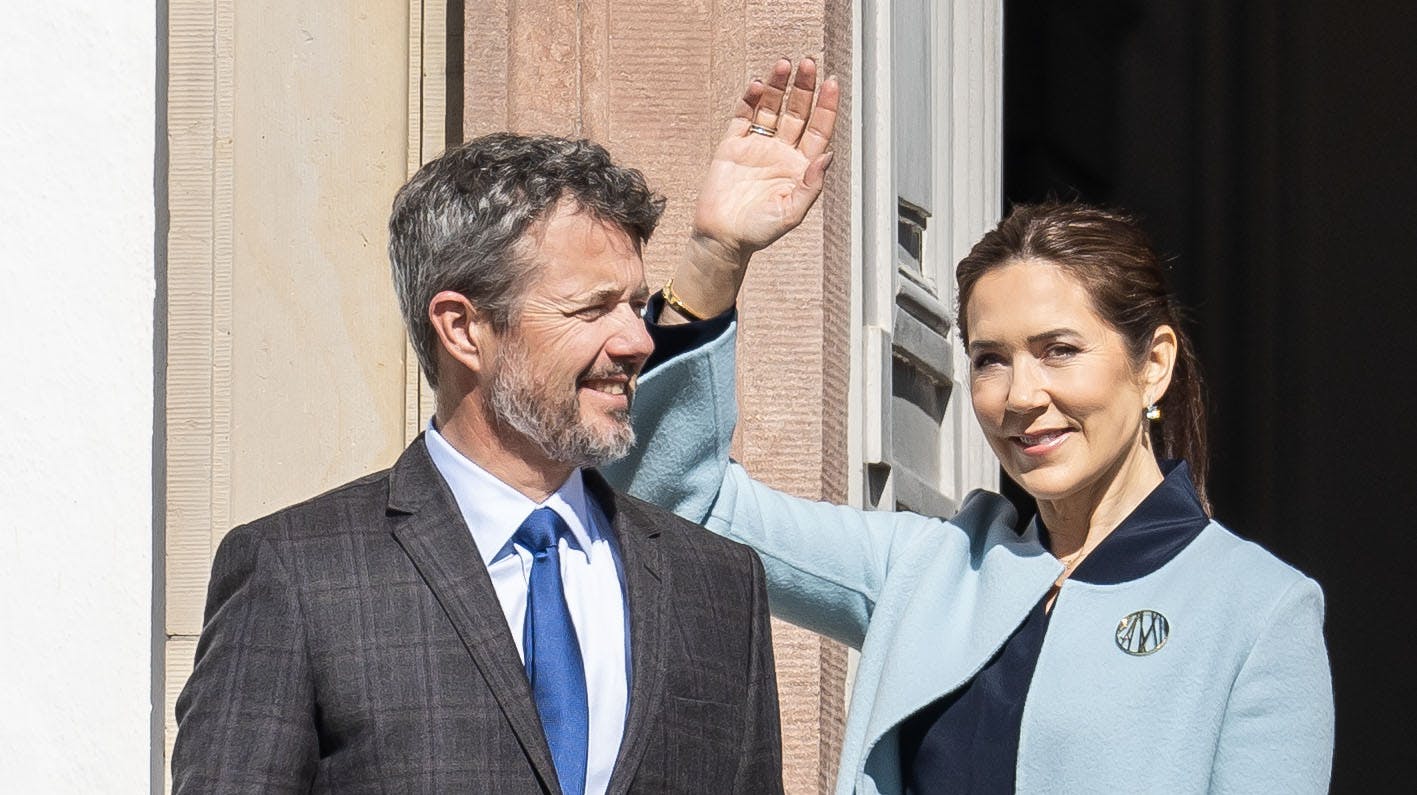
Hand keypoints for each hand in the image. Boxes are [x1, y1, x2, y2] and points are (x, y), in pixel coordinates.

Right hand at [667, 58, 838, 322]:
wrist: (722, 238)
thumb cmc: (760, 231)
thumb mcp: (792, 213)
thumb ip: (812, 185)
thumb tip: (829, 154)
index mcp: (800, 166)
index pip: (818, 128)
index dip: (826, 105)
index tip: (831, 82)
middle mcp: (781, 152)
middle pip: (797, 111)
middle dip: (804, 87)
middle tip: (808, 63)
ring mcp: (756, 146)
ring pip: (770, 108)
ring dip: (778, 87)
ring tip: (783, 64)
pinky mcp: (732, 146)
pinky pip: (743, 117)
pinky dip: (749, 100)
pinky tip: (757, 86)